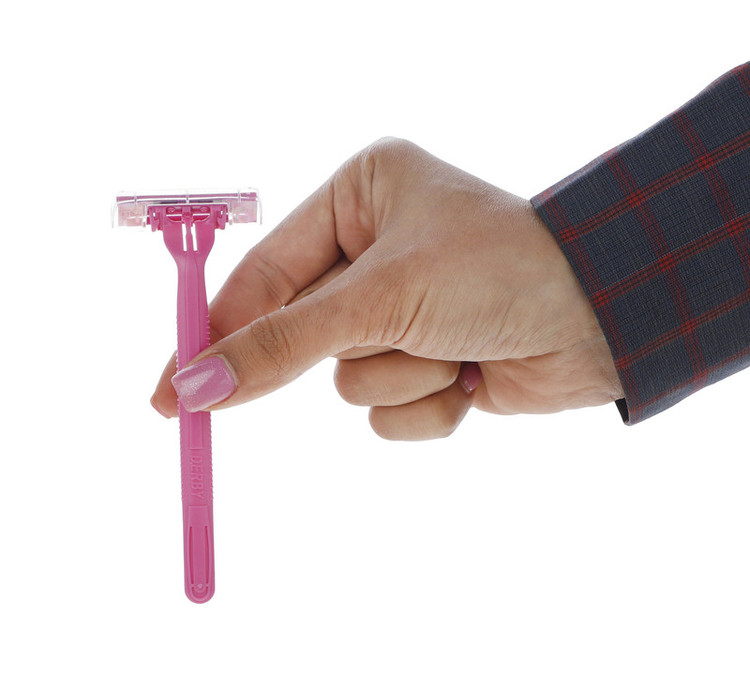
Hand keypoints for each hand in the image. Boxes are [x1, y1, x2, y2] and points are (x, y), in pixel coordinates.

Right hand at [151, 138, 622, 439]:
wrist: (606, 316)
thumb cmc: (497, 270)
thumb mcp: (378, 296)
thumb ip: (281, 342)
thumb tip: (195, 384)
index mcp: (360, 197)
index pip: (263, 273)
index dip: (212, 332)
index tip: (169, 388)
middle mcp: (379, 251)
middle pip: (300, 332)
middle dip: (318, 356)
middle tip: (192, 406)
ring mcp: (406, 313)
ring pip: (349, 381)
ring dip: (400, 375)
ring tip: (455, 347)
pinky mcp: (433, 363)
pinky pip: (393, 411)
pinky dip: (429, 405)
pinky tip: (475, 377)